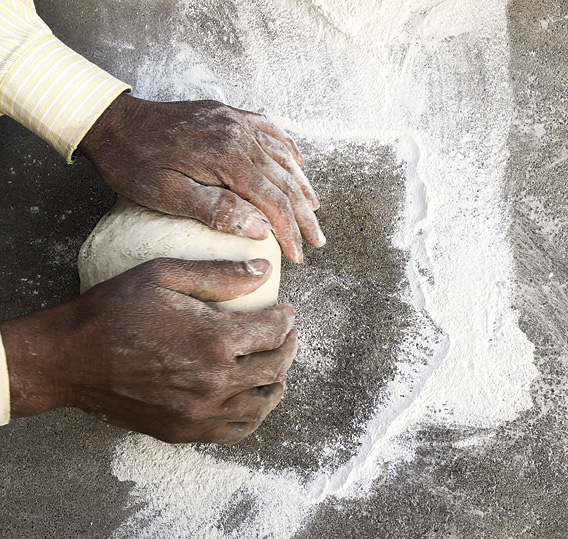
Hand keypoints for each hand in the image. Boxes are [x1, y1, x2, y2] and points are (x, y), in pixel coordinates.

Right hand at [0, 259, 297, 443]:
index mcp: (213, 340)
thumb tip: (263, 271)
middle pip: (275, 368)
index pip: (273, 331)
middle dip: (288, 347)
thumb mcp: (164, 275)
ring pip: (262, 404)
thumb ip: (219, 274)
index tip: (286, 311)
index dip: (287, 319)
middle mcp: (213, 381)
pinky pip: (236, 430)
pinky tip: (251, 399)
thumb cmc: (113, 311)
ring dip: (277, 383)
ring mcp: (199, 412)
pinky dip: (253, 414)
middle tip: (287, 335)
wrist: (68, 359)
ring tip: (276, 367)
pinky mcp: (184, 431)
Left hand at [78, 95, 324, 262]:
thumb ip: (216, 210)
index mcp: (227, 157)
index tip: (299, 255)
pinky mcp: (229, 116)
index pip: (272, 200)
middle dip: (303, 215)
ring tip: (315, 210)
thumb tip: (259, 227)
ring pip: (282, 158)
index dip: (289, 231)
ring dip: (302, 186)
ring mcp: (236, 122)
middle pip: (284, 181)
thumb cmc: (134, 163)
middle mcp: (239, 134)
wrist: (112, 122)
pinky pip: (270, 131)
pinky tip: (298, 163)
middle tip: (317, 241)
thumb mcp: (167, 195)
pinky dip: (288, 150)